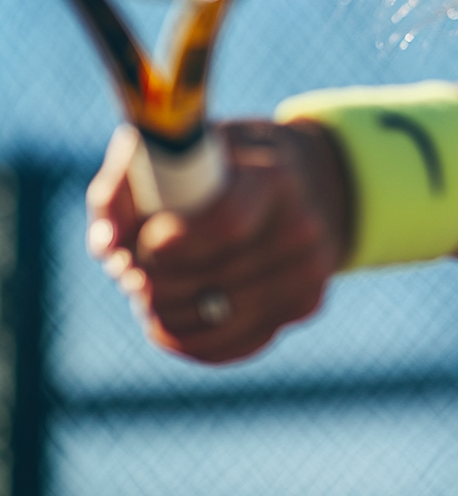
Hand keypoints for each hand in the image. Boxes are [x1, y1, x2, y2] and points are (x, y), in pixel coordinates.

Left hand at [86, 119, 348, 362]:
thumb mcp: (177, 150)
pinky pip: (236, 345)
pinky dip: (192, 339)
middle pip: (211, 282)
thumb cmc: (223, 162)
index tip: (143, 244)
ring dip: (166, 315)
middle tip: (131, 270)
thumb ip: (128, 186)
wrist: (302, 176)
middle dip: (154, 283)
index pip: (226, 225)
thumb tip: (108, 246)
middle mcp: (302, 225)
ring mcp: (310, 269)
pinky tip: (175, 319)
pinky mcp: (308, 303)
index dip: (172, 245)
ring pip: (216, 321)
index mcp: (272, 177)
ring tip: (149, 292)